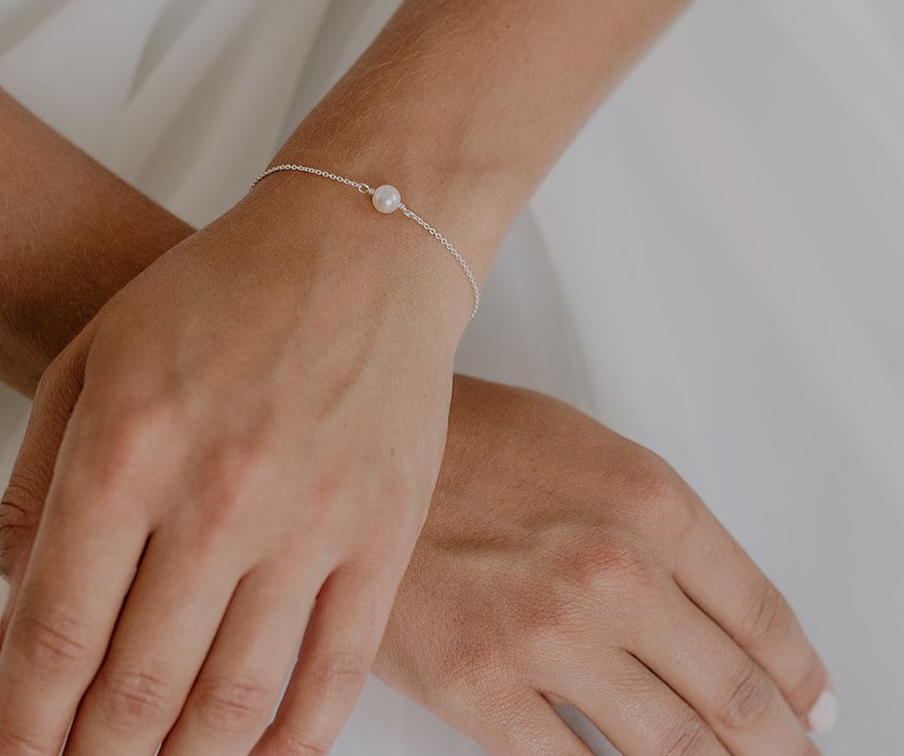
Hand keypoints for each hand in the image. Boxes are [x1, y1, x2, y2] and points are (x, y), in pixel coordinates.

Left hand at [0, 174, 467, 755]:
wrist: (361, 243)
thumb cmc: (227, 288)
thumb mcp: (93, 358)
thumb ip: (36, 491)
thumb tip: (12, 625)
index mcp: (128, 444)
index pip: (55, 635)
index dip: (20, 730)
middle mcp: (219, 493)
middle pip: (136, 690)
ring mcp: (312, 518)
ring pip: (232, 704)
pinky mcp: (383, 531)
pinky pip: (334, 677)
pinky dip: (287, 747)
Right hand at [376, 375, 833, 755]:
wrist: (354, 450)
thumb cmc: (463, 440)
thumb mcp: (582, 449)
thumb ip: (656, 525)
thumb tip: (712, 606)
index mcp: (649, 503)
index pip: (763, 617)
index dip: (799, 676)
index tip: (809, 702)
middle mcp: (614, 571)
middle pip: (736, 696)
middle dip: (776, 743)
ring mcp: (549, 635)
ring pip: (672, 748)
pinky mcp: (481, 687)